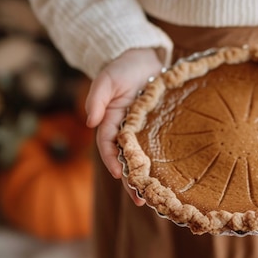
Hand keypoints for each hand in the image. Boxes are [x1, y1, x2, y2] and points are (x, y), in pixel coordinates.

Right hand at [85, 48, 162, 205]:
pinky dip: (160, 163)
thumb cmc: (122, 67)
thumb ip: (97, 98)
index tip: (118, 174)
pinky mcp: (157, 126)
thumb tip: (89, 121)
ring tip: (153, 199)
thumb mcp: (107, 79)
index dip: (112, 160)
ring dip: (145, 178)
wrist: (143, 56)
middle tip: (139, 201)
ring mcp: (141, 129)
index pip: (108, 146)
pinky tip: (169, 177)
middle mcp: (124, 129)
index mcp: (109, 120)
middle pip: (125, 159)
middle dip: (130, 180)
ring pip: (141, 158)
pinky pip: (157, 147)